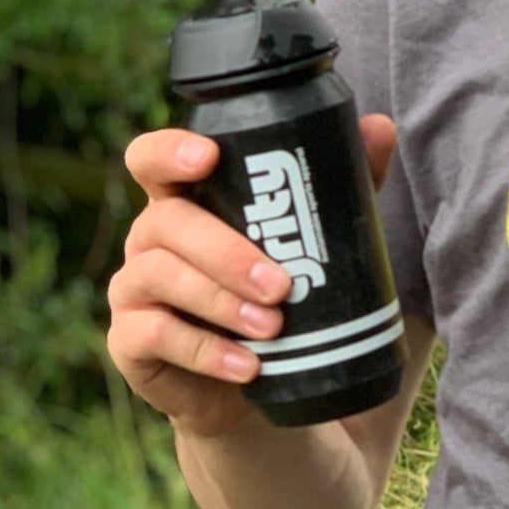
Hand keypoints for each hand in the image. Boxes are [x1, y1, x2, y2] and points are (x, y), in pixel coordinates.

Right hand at [106, 116, 397, 438]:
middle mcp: (150, 234)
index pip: (151, 158)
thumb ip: (341, 179)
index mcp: (186, 197)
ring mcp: (132, 288)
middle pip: (167, 222)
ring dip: (220, 303)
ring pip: (159, 276)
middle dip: (225, 252)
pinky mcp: (129, 341)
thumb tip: (380, 127)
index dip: (168, 150)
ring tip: (273, 328)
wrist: (251, 381)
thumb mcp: (312, 232)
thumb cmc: (278, 287)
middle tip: (282, 285)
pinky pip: (153, 337)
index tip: (208, 156)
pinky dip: (205, 351)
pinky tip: (246, 366)